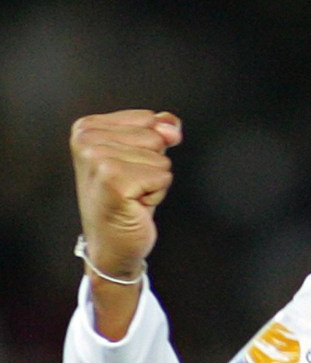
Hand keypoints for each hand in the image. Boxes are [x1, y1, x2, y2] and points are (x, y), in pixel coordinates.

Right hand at [69, 110, 182, 336]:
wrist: (112, 243)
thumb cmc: (125, 200)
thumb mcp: (141, 157)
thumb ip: (158, 130)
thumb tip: (170, 124)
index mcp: (87, 127)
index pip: (149, 119)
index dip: (150, 148)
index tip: (128, 168)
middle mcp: (87, 140)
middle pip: (156, 137)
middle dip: (152, 165)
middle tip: (130, 185)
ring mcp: (97, 159)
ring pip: (161, 159)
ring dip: (154, 182)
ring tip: (131, 194)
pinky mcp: (113, 180)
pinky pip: (163, 176)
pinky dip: (156, 194)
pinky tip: (134, 204)